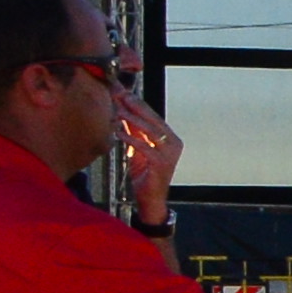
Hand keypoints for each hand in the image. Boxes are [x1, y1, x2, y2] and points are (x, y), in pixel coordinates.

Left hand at [112, 89, 182, 223]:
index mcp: (171, 138)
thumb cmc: (145, 174)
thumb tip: (123, 113)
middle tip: (121, 95)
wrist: (151, 199)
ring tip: (117, 110)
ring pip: (149, 131)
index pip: (153, 116)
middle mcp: (174, 143)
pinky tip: (118, 132)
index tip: (123, 93)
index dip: (138, 104)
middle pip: (153, 120)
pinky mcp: (161, 163)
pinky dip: (130, 138)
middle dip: (136, 107)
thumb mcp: (139, 149)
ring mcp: (170, 154)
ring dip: (132, 119)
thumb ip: (135, 133)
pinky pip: (144, 146)